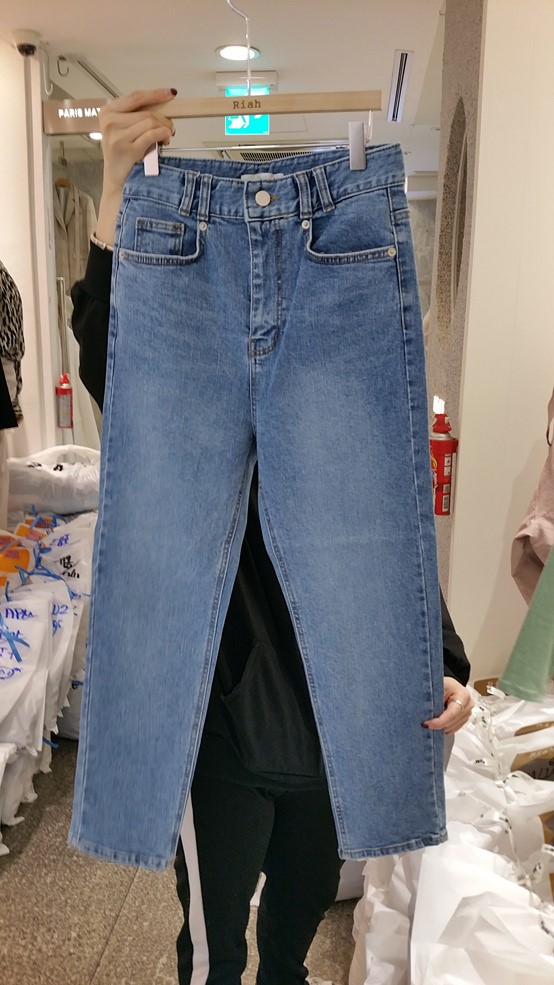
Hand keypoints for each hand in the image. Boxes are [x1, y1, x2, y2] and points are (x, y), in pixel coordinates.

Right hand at [96, 88, 176, 244]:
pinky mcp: (126, 148)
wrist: (117, 182)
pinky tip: (165, 139)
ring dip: (164, 128)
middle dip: (163, 119)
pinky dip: (162, 134)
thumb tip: (164, 105)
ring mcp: (117, 135)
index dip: (155, 94)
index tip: (170, 93)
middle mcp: (109, 121)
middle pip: (146, 112)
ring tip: (166, 136)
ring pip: (150, 122)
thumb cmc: (123, 156)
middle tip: (170, 128)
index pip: (135, 97)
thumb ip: (136, 116)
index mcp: (107, 112)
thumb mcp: (124, 131)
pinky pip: (151, 134)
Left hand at [423, 677, 473, 735]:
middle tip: (425, 722)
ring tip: (433, 717)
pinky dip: (444, 727)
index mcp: (463, 695)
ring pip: (452, 728)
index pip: (452, 713)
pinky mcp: (464, 719)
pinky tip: (439, 719)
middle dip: (437, 725)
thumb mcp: (437, 687)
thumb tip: (422, 711)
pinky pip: (453, 729)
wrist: (449, 685)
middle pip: (452, 723)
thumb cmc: (444, 684)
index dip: (438, 722)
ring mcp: (467, 713)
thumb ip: (432, 699)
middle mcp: (468, 705)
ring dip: (440, 726)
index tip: (426, 724)